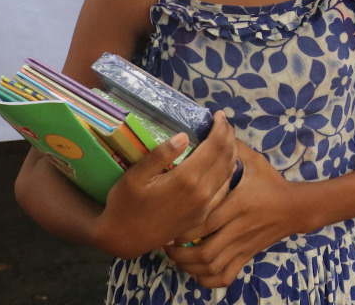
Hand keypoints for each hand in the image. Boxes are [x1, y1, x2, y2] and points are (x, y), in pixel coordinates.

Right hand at [92, 111, 238, 258]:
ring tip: (225, 137)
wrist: (124, 240)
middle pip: (226, 157)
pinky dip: (228, 171)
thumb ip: (160, 155)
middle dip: (228, 135)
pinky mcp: (203, 215)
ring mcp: (205, 206)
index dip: (220, 127)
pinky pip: (223, 189)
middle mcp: (202, 192)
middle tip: (223, 122)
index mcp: (186, 179)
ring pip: (228, 172)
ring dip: (230, 151)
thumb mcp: (134, 176)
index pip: (215, 146)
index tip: (218, 115)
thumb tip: (184, 135)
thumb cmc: (125, 204)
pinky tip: (224, 164)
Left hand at [164, 141, 311, 287]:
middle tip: (166, 243)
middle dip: (180, 251)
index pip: (206, 221)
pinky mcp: (247, 257)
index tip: (169, 224)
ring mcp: (243, 245)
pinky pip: (224, 276)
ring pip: (211, 266)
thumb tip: (215, 125)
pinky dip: (207, 279)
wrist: (295, 208)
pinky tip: (197, 272)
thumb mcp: (254, 162)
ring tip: (176, 257)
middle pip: (204, 249)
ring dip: (190, 266)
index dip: (184, 227)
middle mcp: (239, 228)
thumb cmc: (271, 183)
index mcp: (239, 204)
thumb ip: (233, 149)